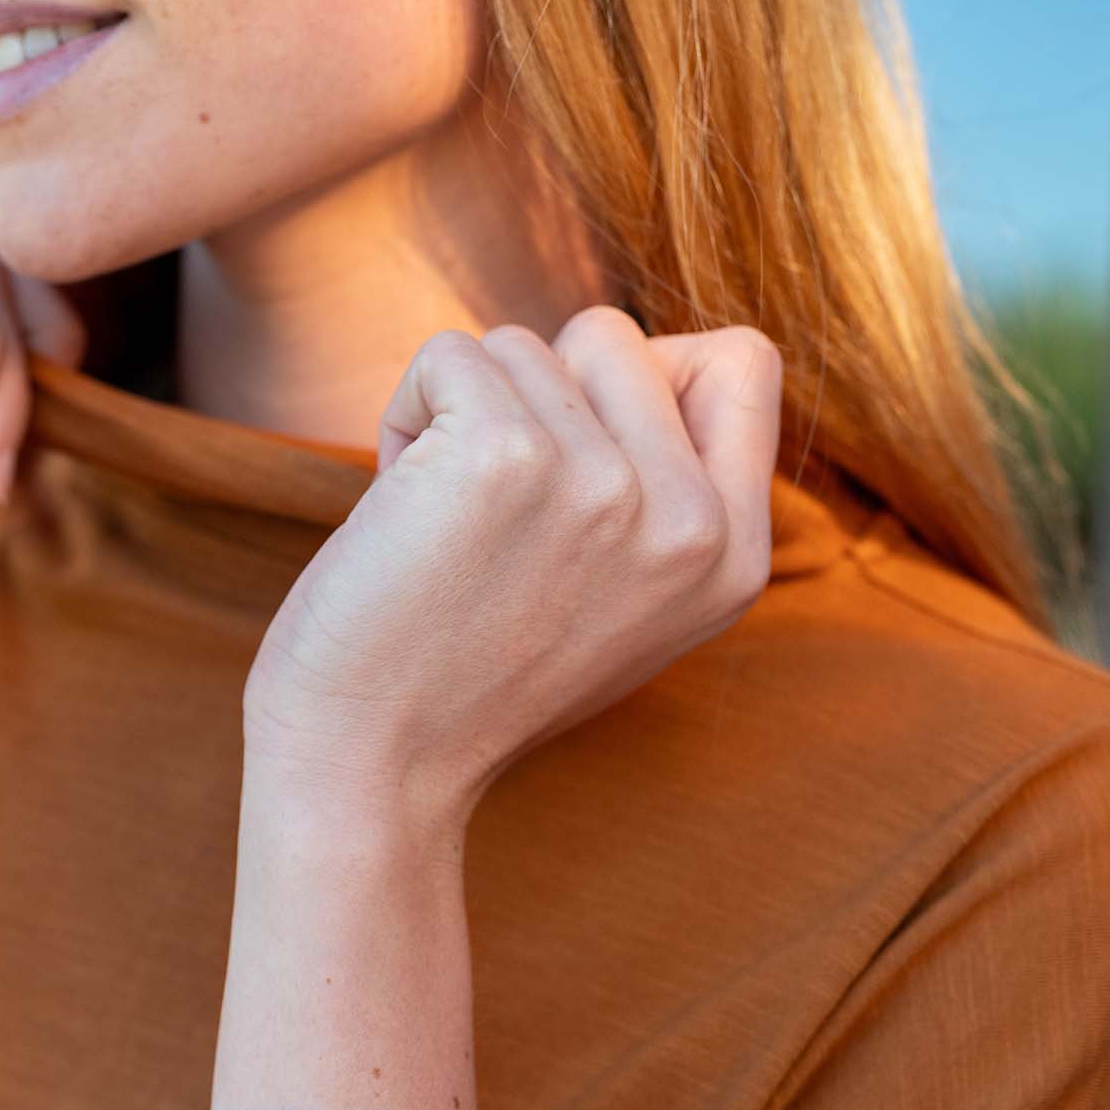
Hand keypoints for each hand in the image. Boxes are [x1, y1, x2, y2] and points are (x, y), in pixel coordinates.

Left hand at [242, 306, 782, 828]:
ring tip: (440, 529)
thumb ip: (661, 493)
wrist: (369, 771)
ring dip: (459, 418)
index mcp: (734, 559)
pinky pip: (447, 354)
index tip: (575, 456)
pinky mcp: (506, 456)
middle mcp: (690, 524)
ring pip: (523, 346)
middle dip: (533, 398)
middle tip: (490, 510)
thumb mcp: (621, 601)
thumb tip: (638, 356)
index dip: (642, 378)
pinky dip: (402, 416)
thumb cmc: (465, 678)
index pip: (741, 363)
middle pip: (614, 338)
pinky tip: (397, 513)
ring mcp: (606, 486)